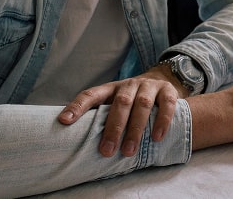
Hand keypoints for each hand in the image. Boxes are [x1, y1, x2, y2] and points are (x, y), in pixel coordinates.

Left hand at [58, 66, 181, 156]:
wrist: (162, 82)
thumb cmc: (132, 101)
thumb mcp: (115, 103)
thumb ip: (102, 116)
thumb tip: (78, 140)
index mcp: (111, 89)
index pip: (91, 94)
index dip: (77, 106)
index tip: (64, 121)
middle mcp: (129, 84)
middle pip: (120, 103)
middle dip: (114, 128)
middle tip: (107, 151)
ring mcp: (149, 86)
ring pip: (142, 105)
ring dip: (135, 129)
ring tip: (129, 151)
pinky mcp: (168, 90)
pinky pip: (166, 104)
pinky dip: (162, 121)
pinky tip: (157, 137)